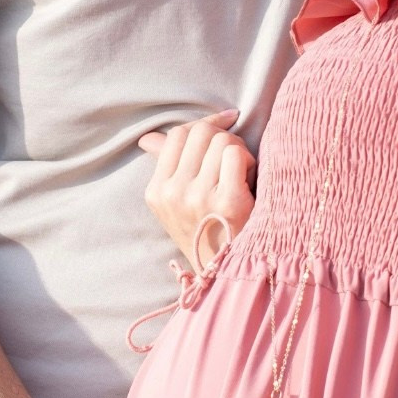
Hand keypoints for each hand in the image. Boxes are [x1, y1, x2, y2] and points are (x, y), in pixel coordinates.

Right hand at [139, 109, 255, 268]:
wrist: (228, 274)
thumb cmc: (207, 233)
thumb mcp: (177, 203)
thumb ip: (165, 164)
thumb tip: (147, 138)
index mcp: (156, 192)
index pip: (177, 135)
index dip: (204, 124)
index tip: (225, 123)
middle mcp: (173, 194)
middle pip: (201, 133)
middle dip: (223, 138)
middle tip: (234, 159)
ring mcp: (199, 198)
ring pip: (222, 141)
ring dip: (238, 152)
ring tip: (241, 175)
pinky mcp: (228, 203)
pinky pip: (236, 154)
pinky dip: (248, 161)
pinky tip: (250, 180)